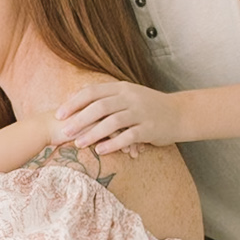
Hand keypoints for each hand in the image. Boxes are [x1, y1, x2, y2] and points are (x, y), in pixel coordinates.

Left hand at [54, 79, 180, 155]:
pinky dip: (113, 144)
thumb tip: (78, 99)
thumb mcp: (129, 95)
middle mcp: (130, 98)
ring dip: (93, 133)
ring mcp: (141, 113)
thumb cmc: (149, 106)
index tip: (58, 114)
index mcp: (122, 88)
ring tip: (78, 143)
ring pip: (112, 122)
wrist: (180, 113)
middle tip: (64, 131)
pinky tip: (100, 151)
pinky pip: (128, 136)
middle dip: (79, 119)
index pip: (92, 92)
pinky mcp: (149, 128)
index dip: (74, 102)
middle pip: (100, 106)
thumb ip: (107, 97)